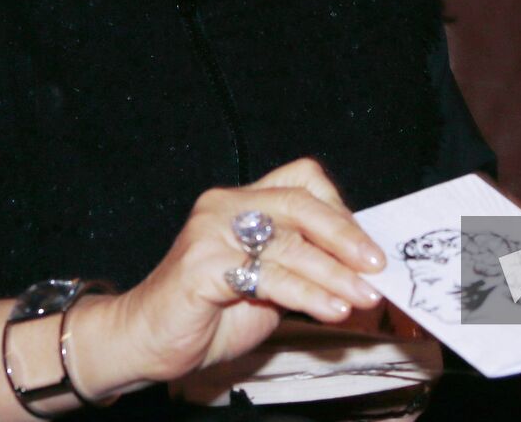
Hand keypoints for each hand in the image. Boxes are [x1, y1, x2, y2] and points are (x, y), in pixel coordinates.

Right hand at [112, 158, 387, 383]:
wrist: (145, 340)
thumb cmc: (208, 312)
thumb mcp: (269, 282)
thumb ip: (305, 266)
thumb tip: (363, 270)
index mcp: (242, 201)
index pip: (302, 180)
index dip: (340, 210)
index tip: (367, 247)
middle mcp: (225, 206)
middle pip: (300, 204)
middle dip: (345, 236)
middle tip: (375, 264)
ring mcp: (210, 233)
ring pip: (289, 244)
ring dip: (334, 273)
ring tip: (362, 297)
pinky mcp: (201, 268)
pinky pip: (267, 276)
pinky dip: (306, 293)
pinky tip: (329, 309)